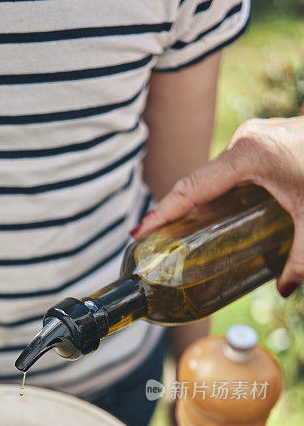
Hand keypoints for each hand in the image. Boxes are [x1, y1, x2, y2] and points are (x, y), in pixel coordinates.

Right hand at [132, 116, 303, 296]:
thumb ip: (300, 258)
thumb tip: (284, 288)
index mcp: (248, 155)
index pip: (191, 188)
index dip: (163, 213)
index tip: (139, 233)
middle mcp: (244, 140)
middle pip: (200, 184)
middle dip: (179, 214)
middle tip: (161, 245)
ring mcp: (253, 137)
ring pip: (216, 177)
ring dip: (202, 205)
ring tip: (184, 235)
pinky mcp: (263, 141)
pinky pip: (230, 171)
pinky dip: (220, 194)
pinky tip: (217, 216)